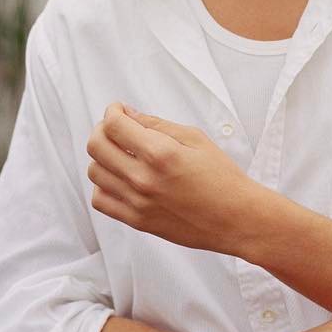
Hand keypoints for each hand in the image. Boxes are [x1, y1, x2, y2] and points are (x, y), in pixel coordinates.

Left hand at [86, 103, 258, 253]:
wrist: (236, 219)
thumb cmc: (222, 178)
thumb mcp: (195, 139)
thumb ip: (157, 125)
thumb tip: (129, 115)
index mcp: (160, 153)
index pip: (113, 125)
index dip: (113, 111)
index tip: (119, 110)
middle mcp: (143, 179)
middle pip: (96, 146)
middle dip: (103, 129)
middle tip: (117, 128)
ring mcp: (137, 202)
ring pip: (94, 172)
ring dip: (103, 157)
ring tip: (121, 153)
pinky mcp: (137, 221)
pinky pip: (101, 200)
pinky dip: (104, 185)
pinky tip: (121, 178)